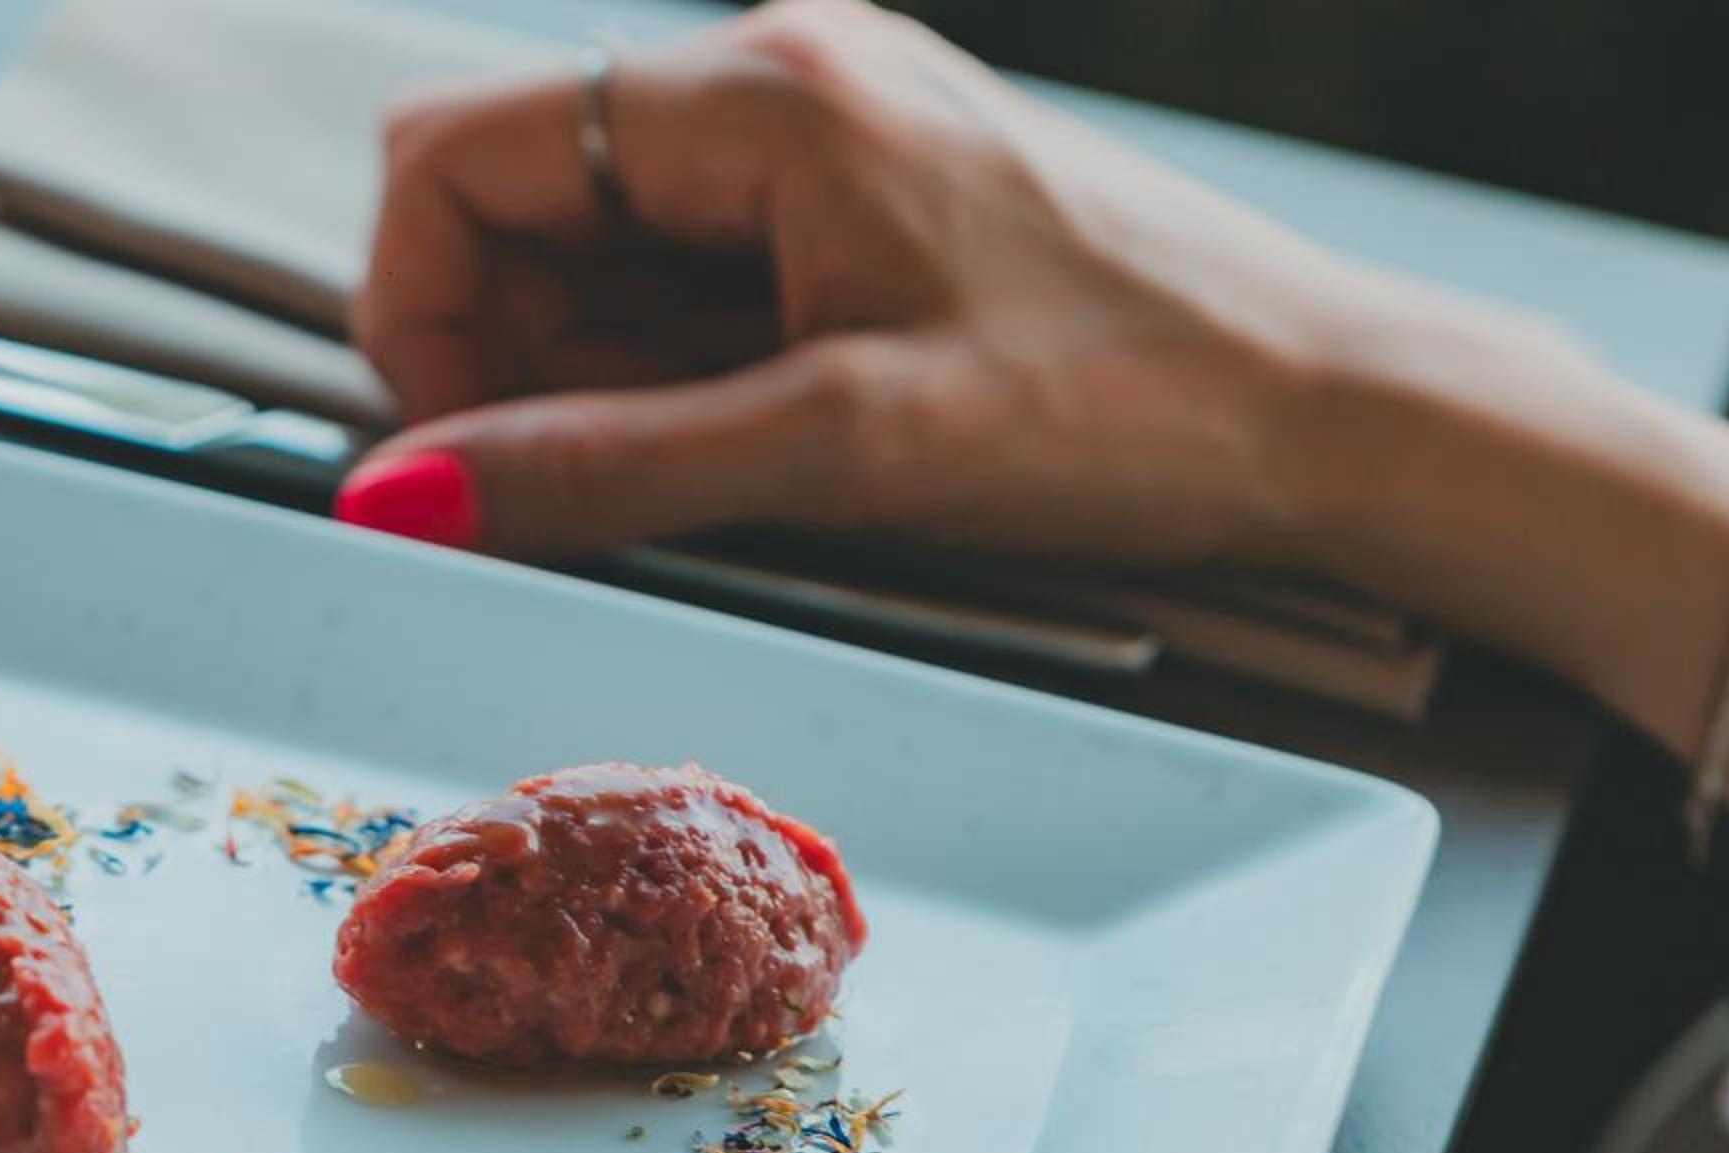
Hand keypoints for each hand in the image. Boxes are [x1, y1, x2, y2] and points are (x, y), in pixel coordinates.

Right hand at [341, 0, 1728, 879]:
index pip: (454, 155)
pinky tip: (782, 432)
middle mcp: (778, 75)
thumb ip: (600, 470)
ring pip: (595, 251)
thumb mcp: (841, 453)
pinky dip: (685, 372)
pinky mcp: (856, 201)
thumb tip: (399, 499)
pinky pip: (689, 277)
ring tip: (748, 455)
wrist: (1329, 410)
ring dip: (608, 378)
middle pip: (514, 201)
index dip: (422, 316)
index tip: (462, 457)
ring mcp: (819, 135)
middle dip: (523, 359)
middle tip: (634, 471)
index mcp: (766, 89)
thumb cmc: (1130, 408)